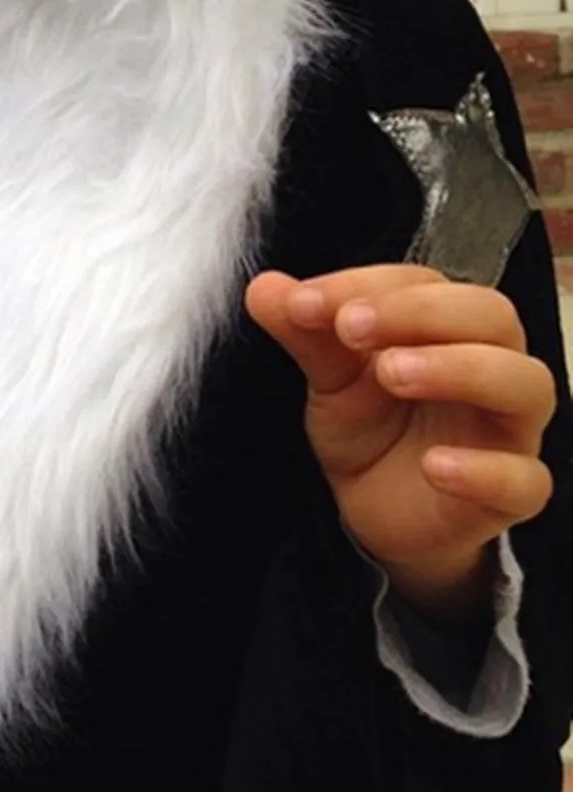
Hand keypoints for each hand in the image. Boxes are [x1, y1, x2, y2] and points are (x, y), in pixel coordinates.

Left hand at [245, 265, 555, 620]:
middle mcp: (490, 365)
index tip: (307, 300)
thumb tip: (265, 287)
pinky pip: (526, 480)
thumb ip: (305, 332)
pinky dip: (484, 470)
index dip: (367, 285)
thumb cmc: (368, 425)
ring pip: (524, 383)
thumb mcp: (329, 376)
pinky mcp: (512, 493)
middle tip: (349, 327)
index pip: (425, 282)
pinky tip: (434, 466)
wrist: (373, 509)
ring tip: (390, 375)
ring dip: (459, 369)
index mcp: (446, 325)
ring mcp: (508, 429)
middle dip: (419, 312)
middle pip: (491, 315)